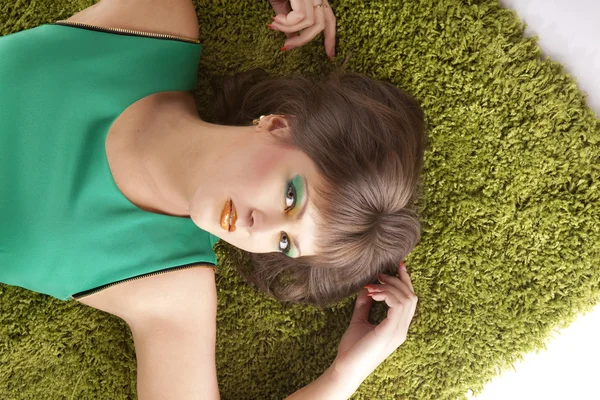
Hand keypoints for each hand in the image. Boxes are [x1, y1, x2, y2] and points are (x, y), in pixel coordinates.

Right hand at [267, 0, 336, 56]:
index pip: (329, 19)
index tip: (330, 55)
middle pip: (321, 24)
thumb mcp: (281, 5)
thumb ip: (289, 22)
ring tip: (274, 25)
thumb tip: (291, 40)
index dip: (331, 37)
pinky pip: (301, 18)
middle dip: (305, 40)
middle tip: (287, 47)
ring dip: (289, 30)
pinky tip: (275, 18)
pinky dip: (287, 24)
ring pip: (310, 24)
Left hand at [332, 262, 417, 385]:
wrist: (346, 368)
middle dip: (397, 280)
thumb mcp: (359, 321)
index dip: (406, 281)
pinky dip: (386, 294)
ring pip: (406, 298)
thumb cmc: (351, 350)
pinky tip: (372, 294)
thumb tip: (366, 289)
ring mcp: (398, 331)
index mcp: (397, 327)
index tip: (399, 265)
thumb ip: (364, 306)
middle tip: (379, 275)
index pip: (409, 300)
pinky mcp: (391, 331)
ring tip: (371, 287)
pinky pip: (397, 304)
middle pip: (411, 296)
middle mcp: (401, 329)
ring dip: (389, 286)